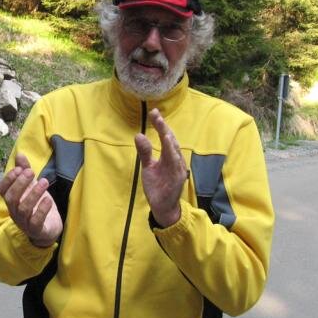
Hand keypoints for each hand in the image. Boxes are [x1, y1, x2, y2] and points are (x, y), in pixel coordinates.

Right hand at [0, 153, 62, 246]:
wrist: (48, 229)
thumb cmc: (37, 206)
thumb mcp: (32, 186)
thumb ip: (25, 171)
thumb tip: (20, 154)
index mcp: (12, 200)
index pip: (2, 190)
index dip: (8, 179)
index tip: (19, 169)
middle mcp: (15, 211)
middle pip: (11, 198)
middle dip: (20, 184)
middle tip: (32, 172)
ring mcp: (25, 222)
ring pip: (23, 209)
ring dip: (33, 194)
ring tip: (44, 182)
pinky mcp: (37, 230)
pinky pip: (36, 221)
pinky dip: (42, 210)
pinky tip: (48, 200)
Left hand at [134, 108, 188, 226]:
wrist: (163, 206)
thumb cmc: (157, 185)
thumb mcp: (147, 167)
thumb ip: (145, 152)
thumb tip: (139, 135)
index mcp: (169, 156)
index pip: (165, 136)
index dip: (161, 124)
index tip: (154, 111)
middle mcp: (176, 160)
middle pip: (171, 140)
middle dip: (164, 127)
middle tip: (156, 114)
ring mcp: (178, 169)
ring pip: (175, 151)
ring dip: (169, 139)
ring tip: (162, 127)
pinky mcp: (178, 179)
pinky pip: (176, 165)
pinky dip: (173, 156)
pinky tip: (169, 148)